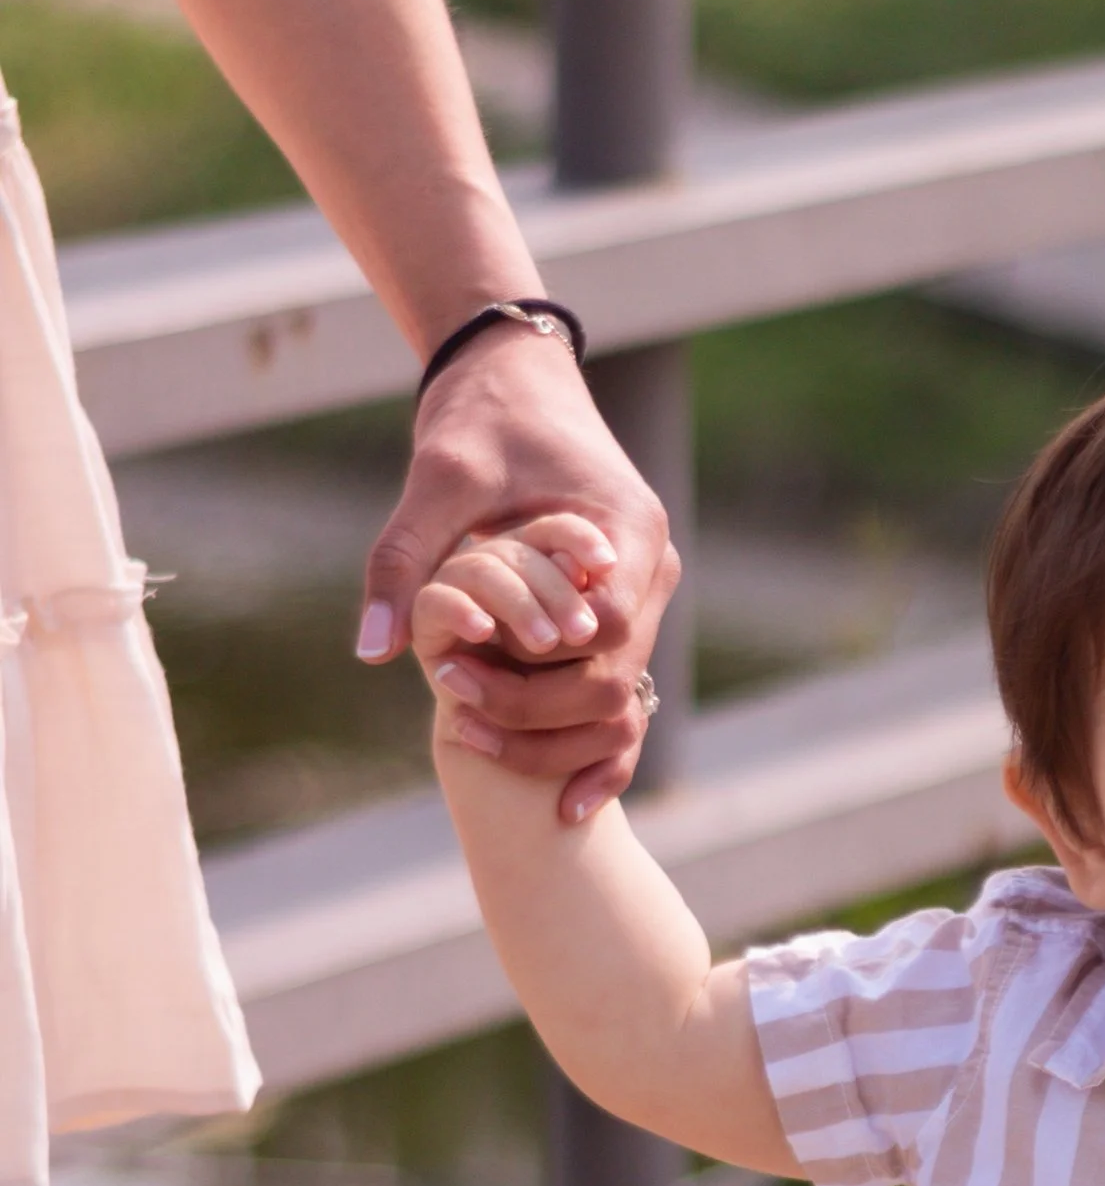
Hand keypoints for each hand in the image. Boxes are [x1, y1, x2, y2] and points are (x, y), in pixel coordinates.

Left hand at [360, 324, 678, 819]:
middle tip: (454, 713)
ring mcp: (641, 598)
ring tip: (473, 740)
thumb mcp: (436, 479)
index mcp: (626, 529)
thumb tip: (372, 650)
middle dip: (536, 712)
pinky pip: (621, 698)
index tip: (462, 675)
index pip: (606, 629)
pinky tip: (564, 804)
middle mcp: (650, 570)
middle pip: (616, 678)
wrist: (513, 381)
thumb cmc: (481, 421)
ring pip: (623, 701)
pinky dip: (595, 750)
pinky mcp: (618, 617)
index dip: (540, 668)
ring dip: (556, 738)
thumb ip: (404, 560)